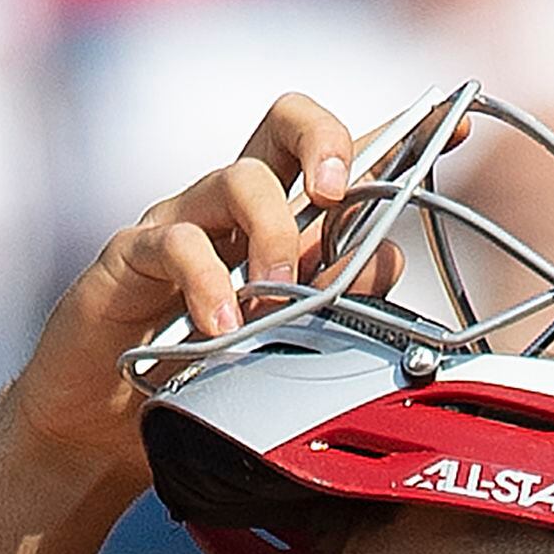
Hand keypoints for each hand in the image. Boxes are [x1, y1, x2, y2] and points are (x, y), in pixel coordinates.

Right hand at [8, 94, 367, 480]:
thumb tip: (386, 262)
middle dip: (327, 142)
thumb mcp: (277, 348)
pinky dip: (210, 283)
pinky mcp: (129, 255)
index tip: (455, 129)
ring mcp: (179, 224)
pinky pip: (177, 243)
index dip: (400, 135)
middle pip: (284, 122)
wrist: (98, 431)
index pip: (339, 160)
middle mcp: (230, 209)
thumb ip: (329, 305)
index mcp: (275, 222)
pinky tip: (221, 329)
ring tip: (275, 298)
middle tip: (336, 198)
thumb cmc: (190, 384)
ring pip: (239, 177)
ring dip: (274, 235)